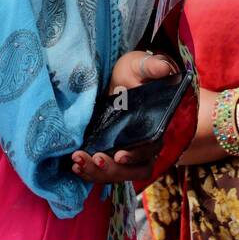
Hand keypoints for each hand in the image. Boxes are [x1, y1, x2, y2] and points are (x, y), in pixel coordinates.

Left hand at [70, 50, 178, 183]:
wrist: (121, 78)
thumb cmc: (134, 71)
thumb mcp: (140, 65)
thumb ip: (153, 67)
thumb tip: (164, 68)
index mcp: (153, 128)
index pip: (149, 150)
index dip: (136, 156)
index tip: (119, 155)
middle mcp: (142, 146)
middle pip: (132, 171)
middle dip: (111, 170)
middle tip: (89, 159)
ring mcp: (124, 151)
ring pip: (116, 174)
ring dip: (96, 173)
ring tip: (77, 162)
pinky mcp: (108, 152)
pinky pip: (102, 170)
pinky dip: (88, 171)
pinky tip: (74, 165)